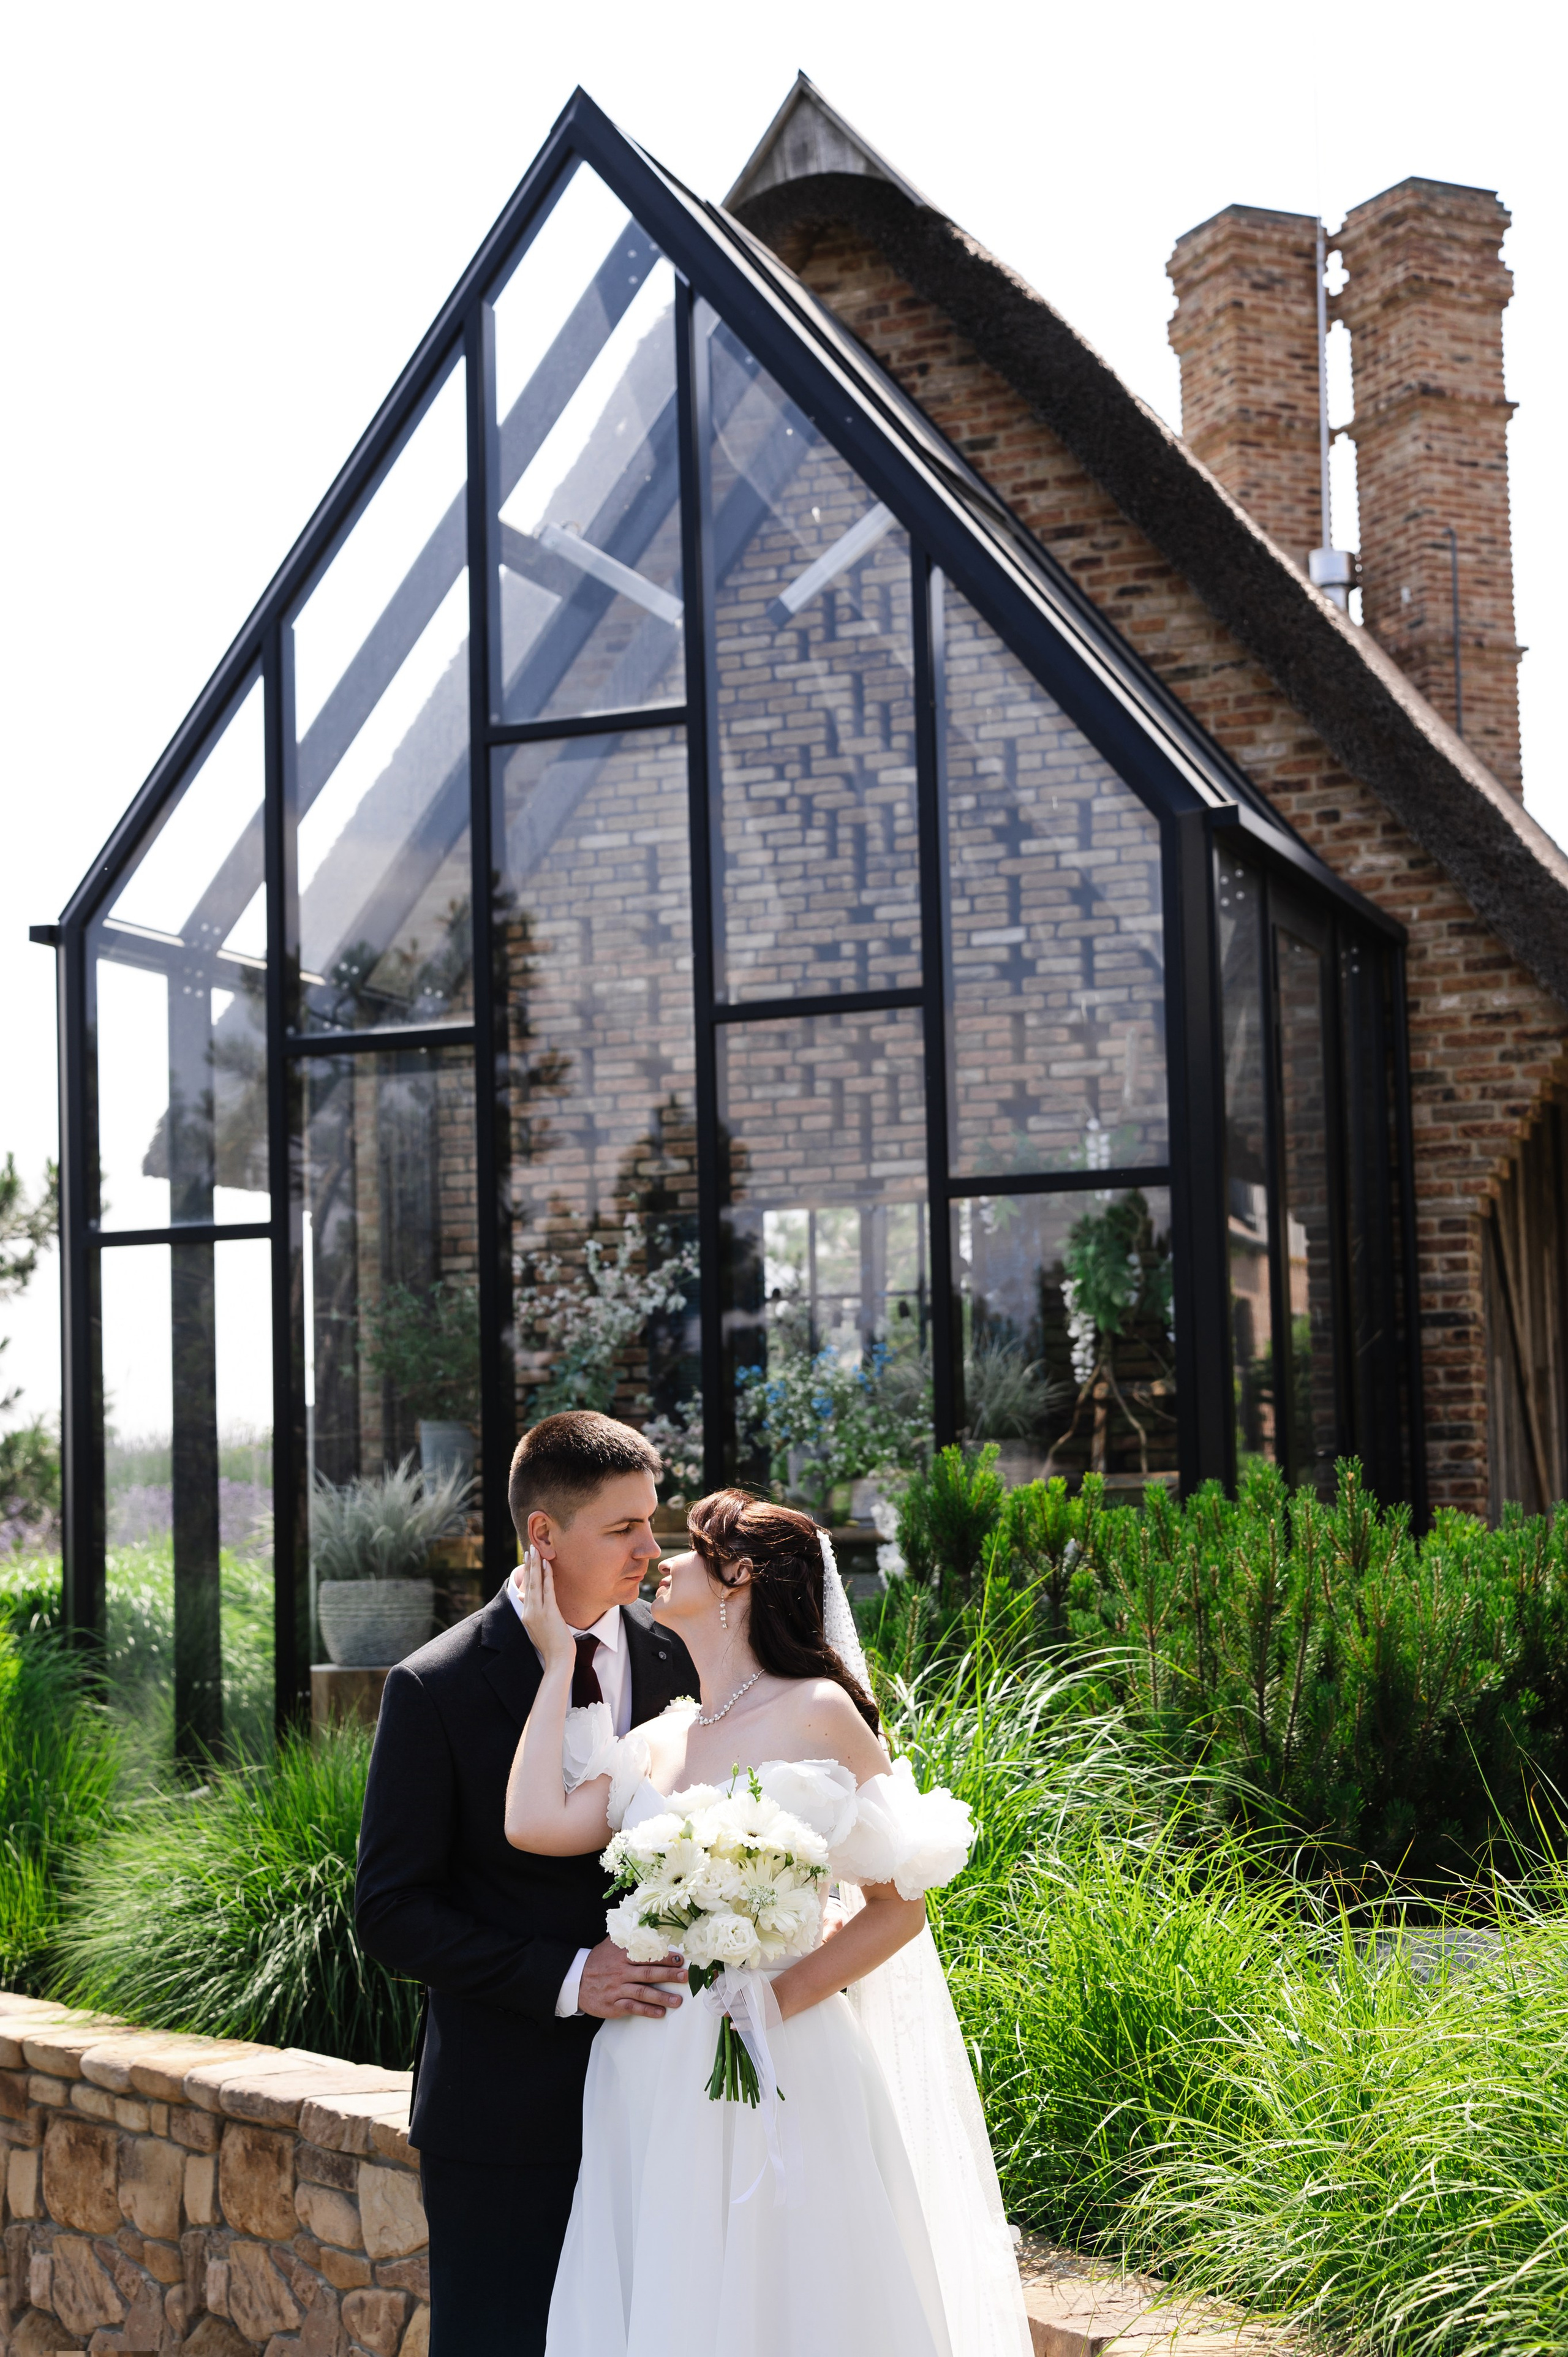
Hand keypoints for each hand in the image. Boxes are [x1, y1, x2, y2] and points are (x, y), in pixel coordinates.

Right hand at [516, 1544, 575, 1673]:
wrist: (558, 1660)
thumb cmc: (551, 1645)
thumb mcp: (536, 1627)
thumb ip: (529, 1611)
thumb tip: (521, 1596)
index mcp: (526, 1615)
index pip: (526, 1590)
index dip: (527, 1573)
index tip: (527, 1560)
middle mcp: (529, 1612)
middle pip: (528, 1584)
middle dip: (529, 1565)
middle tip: (529, 1549)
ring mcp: (538, 1612)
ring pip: (535, 1584)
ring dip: (536, 1566)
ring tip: (536, 1551)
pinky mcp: (549, 1613)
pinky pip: (547, 1590)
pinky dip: (547, 1577)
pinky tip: (547, 1565)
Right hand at [576, 1937, 684, 2020]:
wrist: (576, 1981)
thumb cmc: (598, 1962)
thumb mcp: (610, 1944)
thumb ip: (627, 1935)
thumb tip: (642, 1919)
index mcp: (622, 1956)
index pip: (647, 1955)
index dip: (664, 1957)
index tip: (680, 1959)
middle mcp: (621, 1972)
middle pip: (648, 1973)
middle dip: (668, 1975)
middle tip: (685, 1977)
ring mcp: (617, 1989)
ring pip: (642, 1992)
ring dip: (662, 1997)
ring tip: (678, 2001)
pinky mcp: (613, 2005)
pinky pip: (632, 2008)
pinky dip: (647, 2010)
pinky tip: (660, 2013)